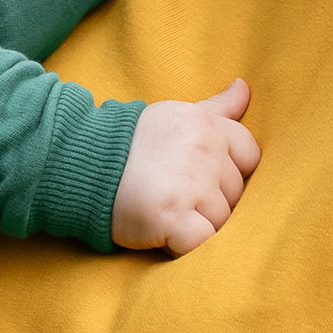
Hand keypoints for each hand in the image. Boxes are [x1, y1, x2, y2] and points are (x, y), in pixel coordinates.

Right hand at [110, 80, 259, 255]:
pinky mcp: (171, 217)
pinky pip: (201, 243)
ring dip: (197, 225)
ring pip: (221, 222)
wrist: (83, 162)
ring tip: (167, 212)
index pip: (250, 157)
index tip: (200, 176)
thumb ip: (217, 106)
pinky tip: (165, 234)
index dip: (228, 173)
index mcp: (209, 126)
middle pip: (236, 195)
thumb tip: (244, 86)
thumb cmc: (134, 142)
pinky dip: (185, 246)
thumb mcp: (178, 114)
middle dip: (211, 202)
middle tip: (175, 195)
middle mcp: (205, 153)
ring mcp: (190, 186)